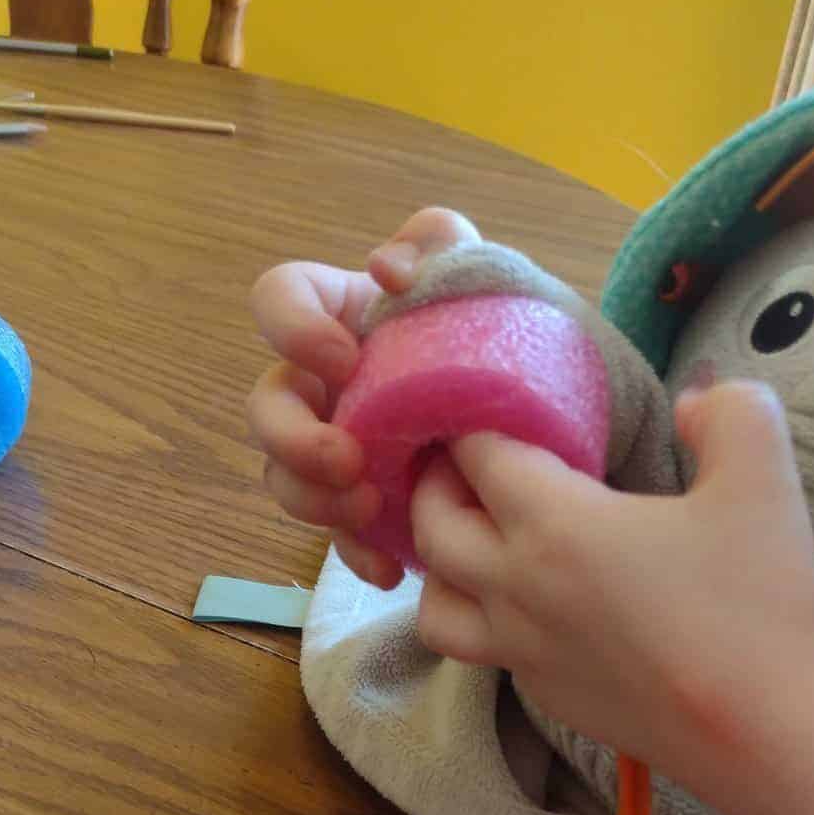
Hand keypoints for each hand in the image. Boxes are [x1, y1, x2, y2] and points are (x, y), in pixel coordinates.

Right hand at [248, 207, 481, 589]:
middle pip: (265, 407)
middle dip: (291, 439)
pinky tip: (391, 570)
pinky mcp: (361, 506)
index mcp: (340, 316)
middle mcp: (322, 386)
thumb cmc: (502, 330)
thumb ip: (439, 244)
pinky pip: (338, 539)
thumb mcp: (482, 275)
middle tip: (347, 460)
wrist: (548, 412)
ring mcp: (335, 450)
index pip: (277, 298)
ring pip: (285, 480)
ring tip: (369, 512)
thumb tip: (391, 268)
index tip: (342, 358)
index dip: (292, 328)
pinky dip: (357, 555)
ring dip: (314, 502)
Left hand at [409, 380, 813, 789]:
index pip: (476, 455)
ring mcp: (520, 650)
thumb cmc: (757, 603)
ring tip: (474, 541)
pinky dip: (483, 618)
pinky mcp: (541, 694)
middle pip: (430, 526)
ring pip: (433, 604)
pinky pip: (482, 650)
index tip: (485, 404)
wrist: (761, 732)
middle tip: (463, 462)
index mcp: (553, 523)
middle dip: (433, 484)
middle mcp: (515, 587)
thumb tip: (690, 402)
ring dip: (438, 565)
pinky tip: (527, 604)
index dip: (472, 419)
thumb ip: (729, 413)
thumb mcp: (764, 478)